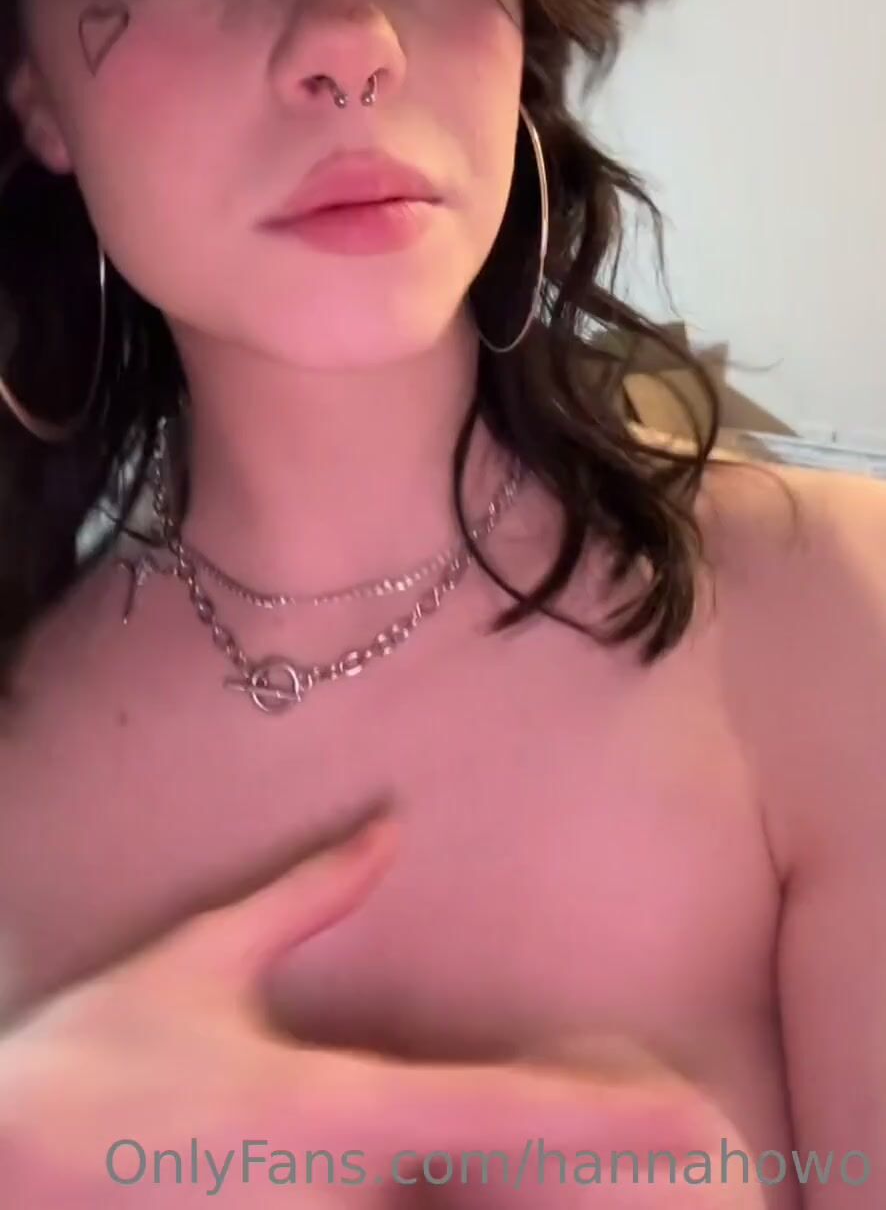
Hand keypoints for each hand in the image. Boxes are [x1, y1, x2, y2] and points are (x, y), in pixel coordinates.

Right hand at [0, 811, 762, 1207]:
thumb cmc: (89, 1060)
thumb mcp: (198, 959)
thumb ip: (308, 896)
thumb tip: (388, 824)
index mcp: (337, 1108)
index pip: (501, 1110)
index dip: (603, 1113)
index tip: (687, 1112)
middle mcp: (339, 1199)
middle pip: (464, 1196)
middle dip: (492, 1175)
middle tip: (429, 1117)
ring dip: (424, 1198)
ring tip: (358, 1144)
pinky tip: (305, 1176)